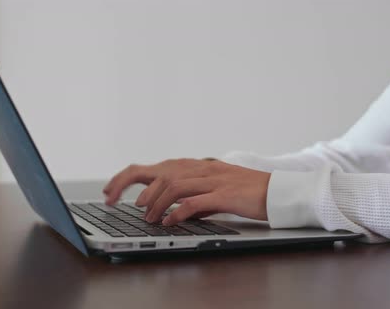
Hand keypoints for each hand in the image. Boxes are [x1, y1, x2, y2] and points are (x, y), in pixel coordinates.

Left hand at [103, 159, 270, 225]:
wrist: (277, 191)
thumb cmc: (248, 192)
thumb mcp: (216, 190)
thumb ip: (195, 196)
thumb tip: (175, 210)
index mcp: (199, 166)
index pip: (158, 167)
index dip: (130, 176)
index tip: (111, 190)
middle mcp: (203, 169)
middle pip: (160, 171)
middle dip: (133, 185)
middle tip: (116, 201)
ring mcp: (214, 180)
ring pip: (174, 185)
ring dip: (156, 203)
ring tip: (148, 218)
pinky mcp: (225, 194)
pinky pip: (195, 201)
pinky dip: (178, 212)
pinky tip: (170, 221)